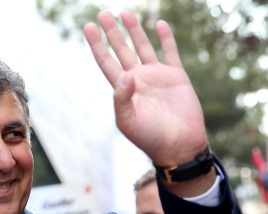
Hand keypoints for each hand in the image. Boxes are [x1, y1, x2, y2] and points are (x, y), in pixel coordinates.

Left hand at [83, 10, 207, 166]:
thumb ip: (122, 98)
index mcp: (123, 89)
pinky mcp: (176, 77)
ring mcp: (157, 76)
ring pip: (143, 47)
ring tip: (126, 12)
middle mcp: (138, 79)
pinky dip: (166, 39)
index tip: (88, 27)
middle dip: (112, 32)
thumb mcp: (128, 121)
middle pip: (121, 49)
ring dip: (135, 30)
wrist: (179, 146)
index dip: (97, 45)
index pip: (106, 61)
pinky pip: (170, 53)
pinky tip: (159, 24)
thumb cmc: (150, 138)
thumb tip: (125, 74)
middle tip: (103, 14)